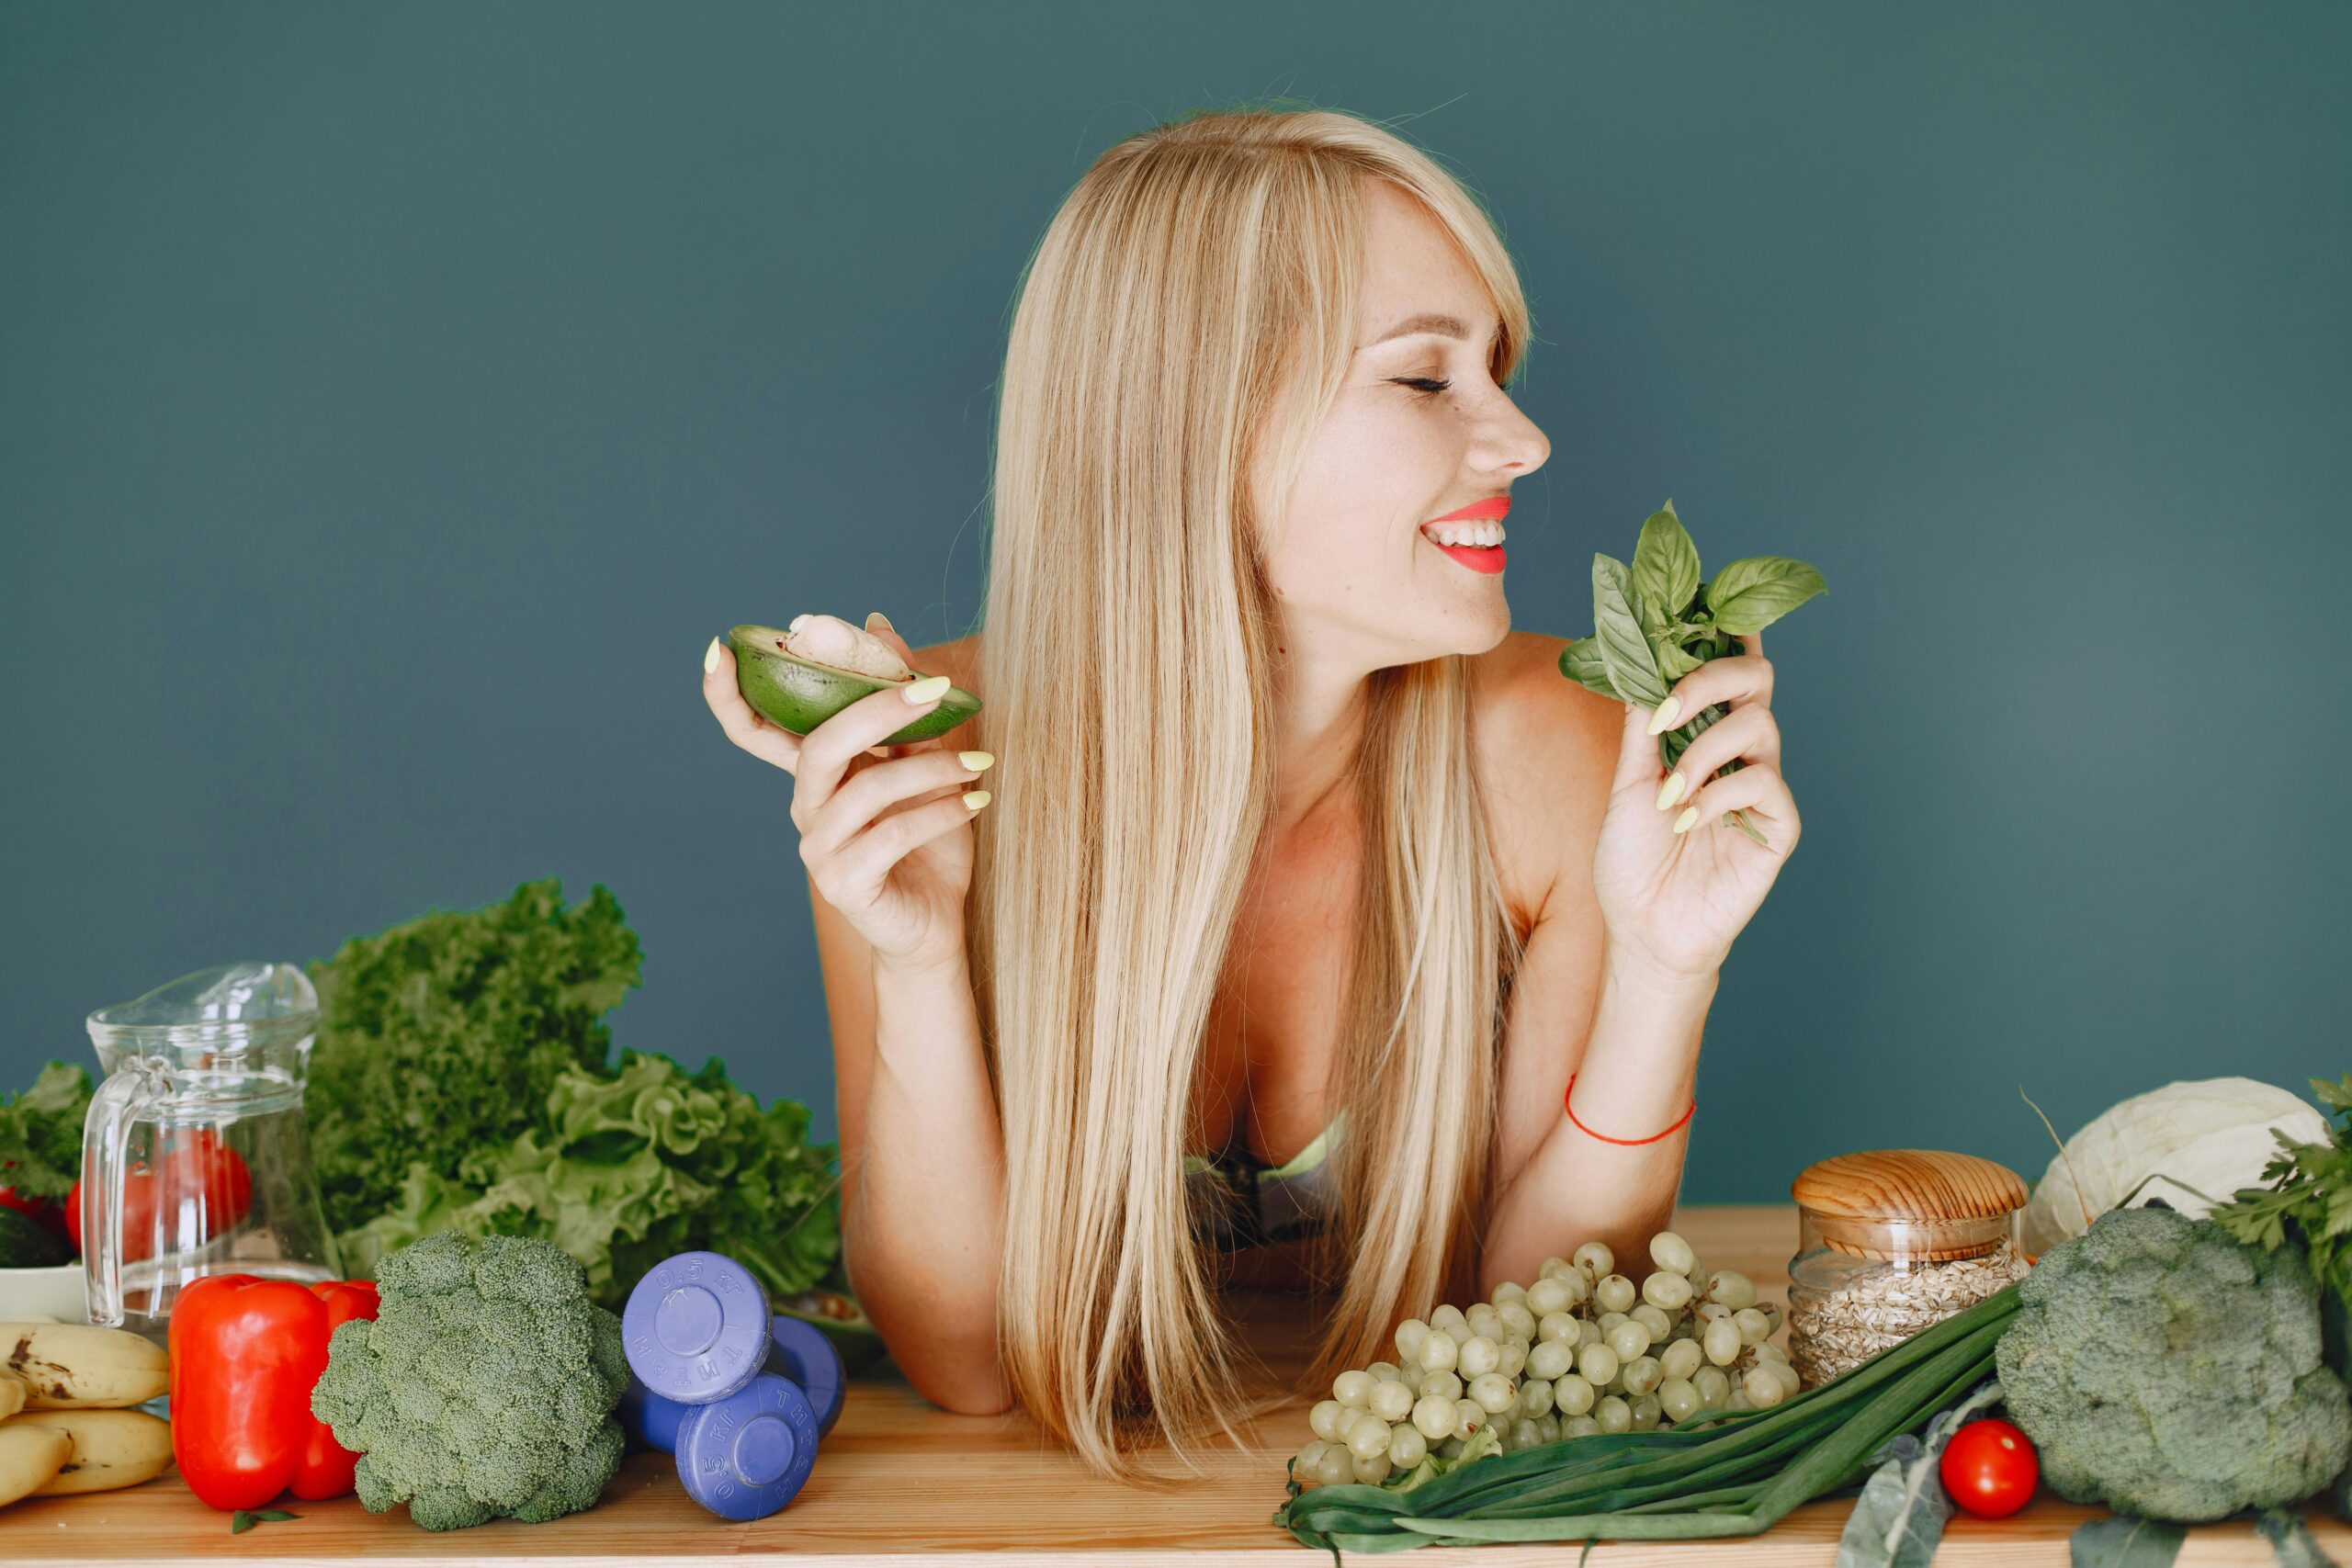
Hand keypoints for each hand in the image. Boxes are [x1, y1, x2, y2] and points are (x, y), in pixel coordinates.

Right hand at [701, 614, 990, 970]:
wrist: (936, 925)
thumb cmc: (925, 841)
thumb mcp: (920, 763)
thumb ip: (899, 704)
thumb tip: (878, 623)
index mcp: (814, 776)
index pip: (753, 732)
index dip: (727, 695)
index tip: (717, 647)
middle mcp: (805, 809)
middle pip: (821, 746)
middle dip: (878, 709)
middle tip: (936, 688)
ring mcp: (819, 850)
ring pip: (867, 789)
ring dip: (933, 768)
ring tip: (980, 763)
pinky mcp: (844, 885)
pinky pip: (892, 835)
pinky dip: (940, 811)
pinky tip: (978, 800)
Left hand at [1590, 630, 1799, 982]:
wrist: (1643, 929)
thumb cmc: (1633, 859)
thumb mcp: (1626, 783)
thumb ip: (1641, 725)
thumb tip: (1642, 659)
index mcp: (1704, 732)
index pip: (1727, 669)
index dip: (1721, 634)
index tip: (1693, 613)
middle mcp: (1740, 751)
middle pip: (1756, 677)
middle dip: (1711, 678)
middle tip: (1667, 709)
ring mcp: (1762, 786)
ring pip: (1759, 726)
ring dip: (1703, 751)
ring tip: (1668, 793)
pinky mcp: (1779, 826)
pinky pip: (1764, 784)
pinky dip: (1719, 794)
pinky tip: (1686, 820)